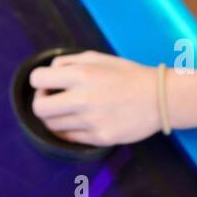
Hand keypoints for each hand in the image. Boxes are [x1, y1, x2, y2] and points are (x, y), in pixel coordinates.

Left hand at [30, 51, 162, 146]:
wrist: (159, 98)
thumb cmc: (127, 74)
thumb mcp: (97, 57)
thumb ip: (68, 62)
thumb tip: (47, 71)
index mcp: (81, 75)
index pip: (37, 79)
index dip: (39, 82)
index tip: (48, 84)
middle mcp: (83, 99)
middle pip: (39, 108)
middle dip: (41, 102)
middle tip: (52, 99)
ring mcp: (91, 122)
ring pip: (52, 125)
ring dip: (54, 117)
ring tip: (68, 110)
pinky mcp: (99, 138)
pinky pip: (69, 138)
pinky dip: (68, 130)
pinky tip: (78, 121)